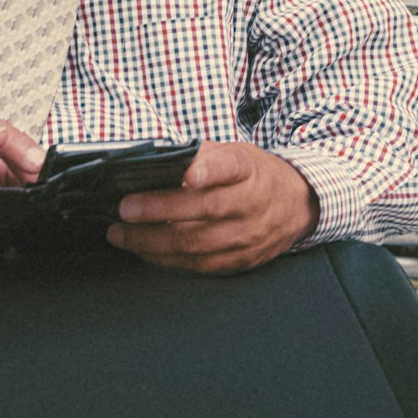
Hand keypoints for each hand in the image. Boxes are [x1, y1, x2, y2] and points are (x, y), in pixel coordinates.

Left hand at [106, 141, 319, 274]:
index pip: (229, 166)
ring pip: (197, 244)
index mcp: (248, 169)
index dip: (208, 170)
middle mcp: (252, 203)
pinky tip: (144, 250)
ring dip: (152, 241)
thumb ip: (201, 156)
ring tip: (121, 234)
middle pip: (205, 209)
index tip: (187, 173)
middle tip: (124, 209)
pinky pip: (199, 265)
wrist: (296, 204)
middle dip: (159, 210)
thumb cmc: (254, 175)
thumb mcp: (235, 153)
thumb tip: (154, 161)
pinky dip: (167, 259)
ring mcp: (249, 236)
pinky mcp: (242, 260)